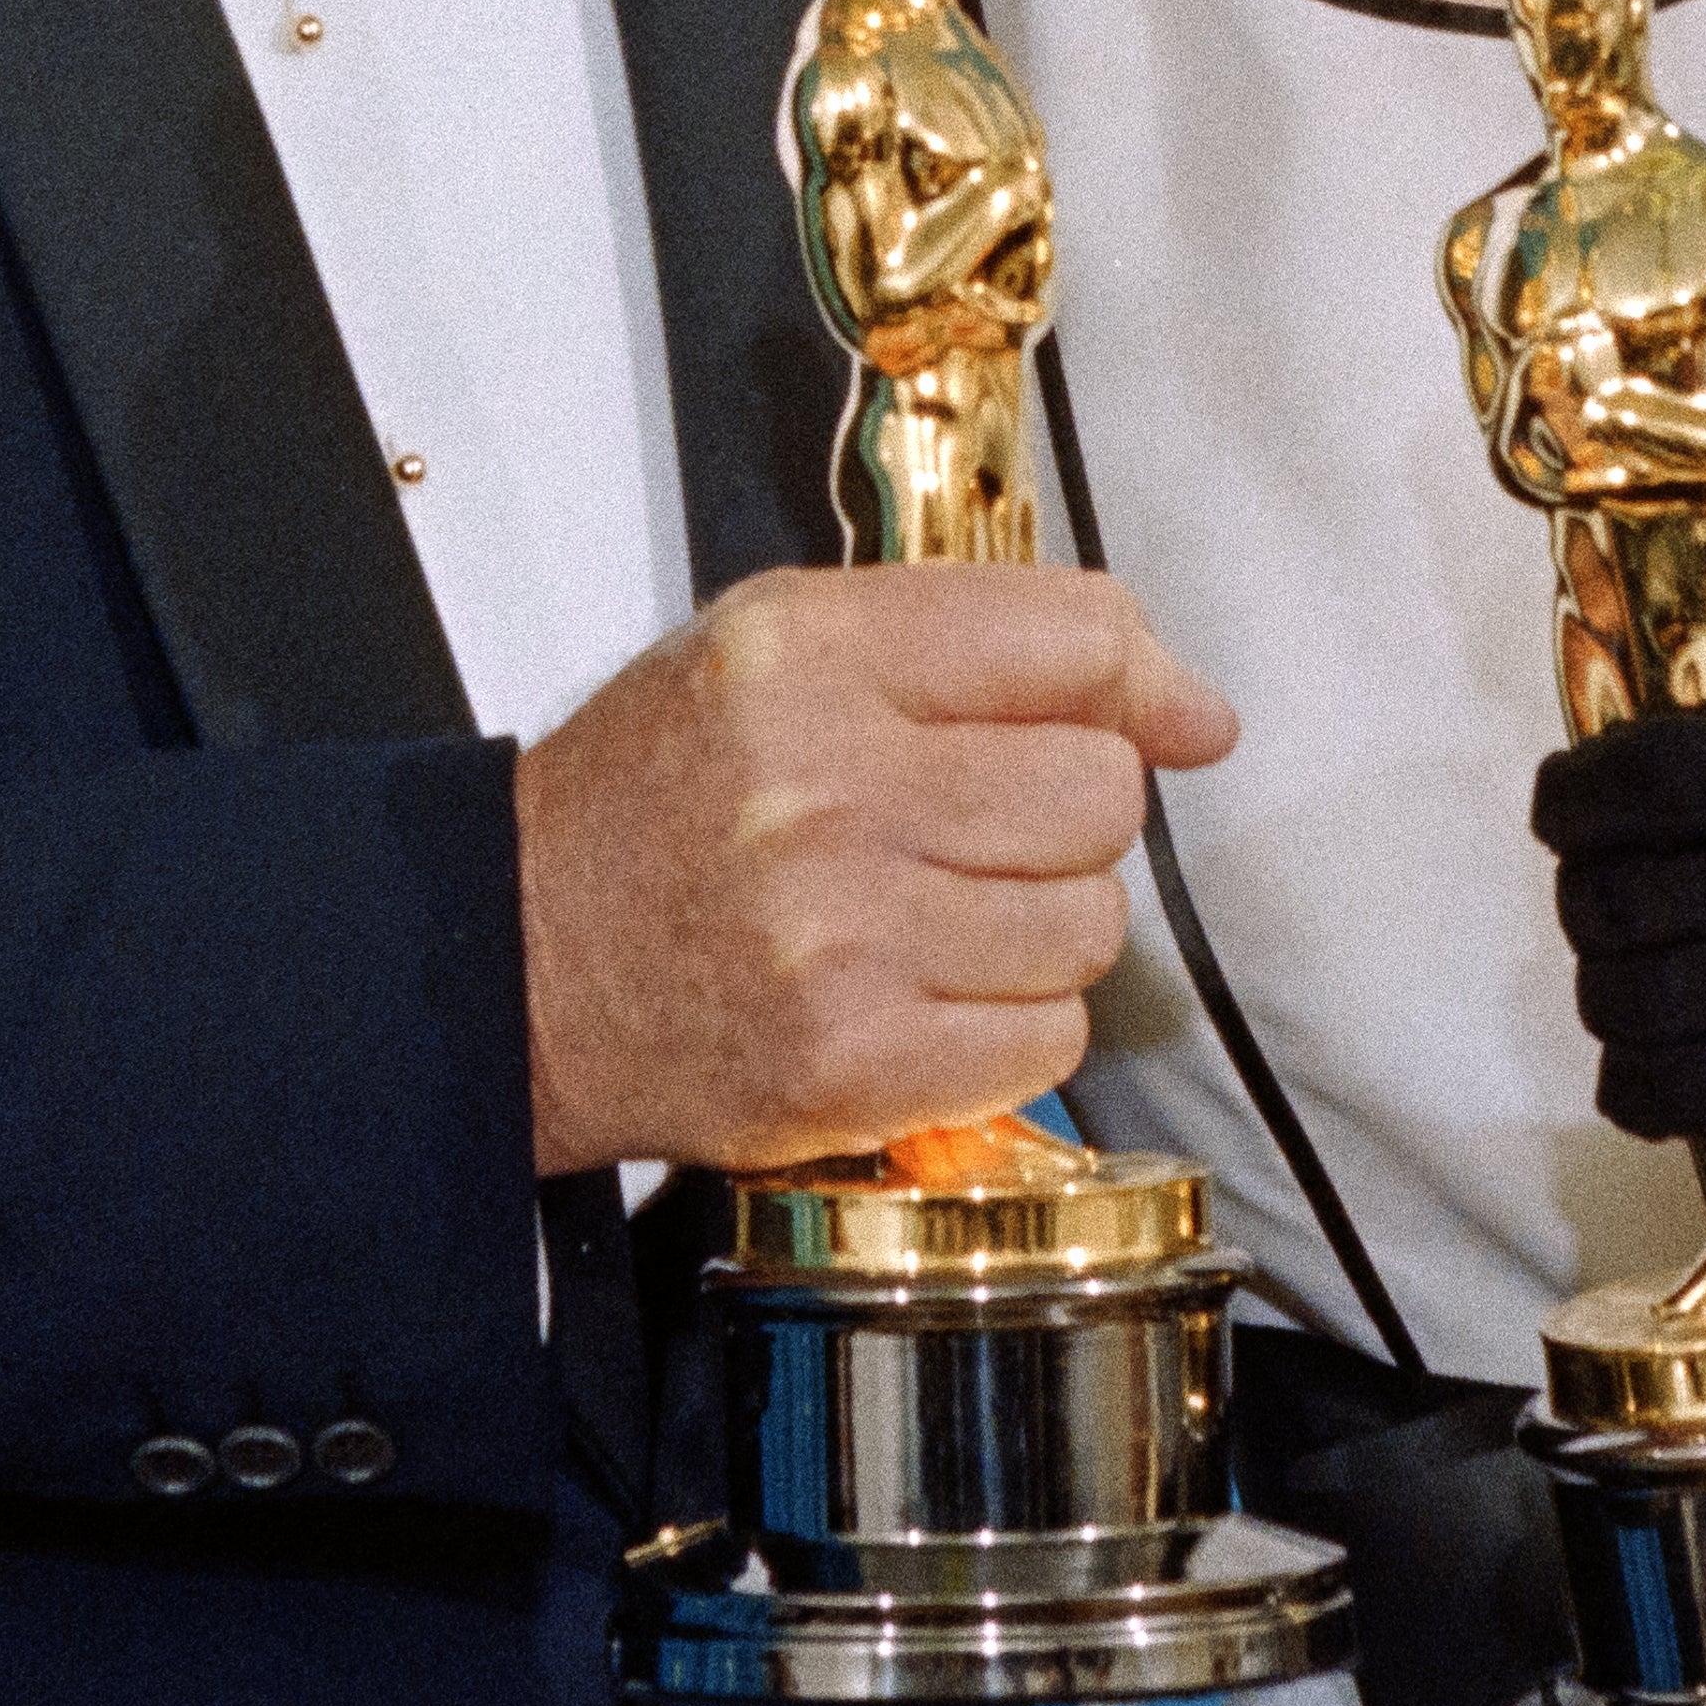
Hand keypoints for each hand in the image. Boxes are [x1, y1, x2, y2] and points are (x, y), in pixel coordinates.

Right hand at [514, 564, 1236, 1176]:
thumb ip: (976, 642)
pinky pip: (1048, 1039)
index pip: (1071, 638)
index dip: (1143, 682)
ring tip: (931, 917)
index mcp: (804, 656)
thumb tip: (1189, 709)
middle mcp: (826, 788)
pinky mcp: (856, 1066)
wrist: (516, 968)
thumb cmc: (649, 806)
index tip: (1168, 719)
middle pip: (1100, 791)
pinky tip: (921, 996)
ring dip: (1038, 928)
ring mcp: (844, 937)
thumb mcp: (775, 652)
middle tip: (977, 831)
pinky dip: (1008, 1028)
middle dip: (1066, 816)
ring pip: (1090, 923)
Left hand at [1530, 584, 1705, 1163]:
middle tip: (1612, 889)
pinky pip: (1662, 1090)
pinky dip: (1634, 1071)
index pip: (1646, 782)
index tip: (1570, 805)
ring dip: (1608, 982)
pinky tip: (1662, 1040)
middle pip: (1615, 901)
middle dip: (1588, 893)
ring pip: (1626, 999)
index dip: (1576, 796)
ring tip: (1640, 962)